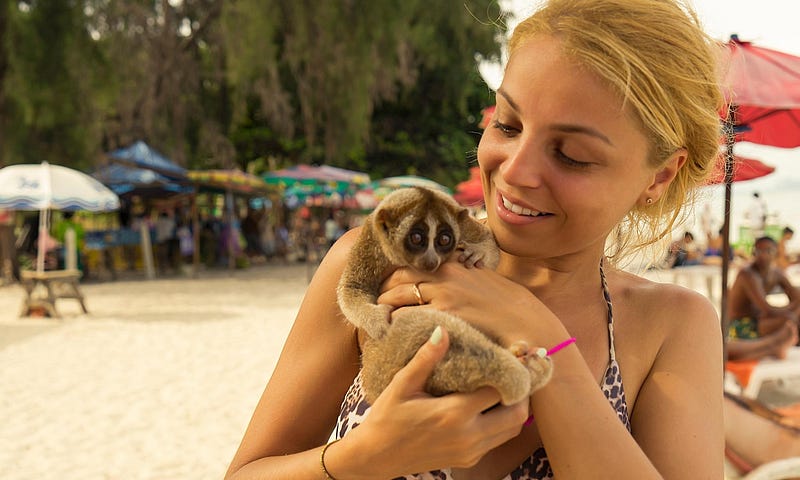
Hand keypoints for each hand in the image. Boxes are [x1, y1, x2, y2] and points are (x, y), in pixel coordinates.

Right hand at [337, 327, 528, 477]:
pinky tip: (488, 406)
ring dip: (514, 408)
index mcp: (454, 413)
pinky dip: (501, 422)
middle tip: (514, 373)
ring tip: (505, 387)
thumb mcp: (402, 385)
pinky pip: (498, 440)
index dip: (508, 371)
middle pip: (517, 413)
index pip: (498, 390)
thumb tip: (443, 330)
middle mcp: (468, 435)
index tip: (510, 355)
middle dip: (521, 392)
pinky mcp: (468, 460)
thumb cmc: (386, 418)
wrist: (375, 458)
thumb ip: (426, 358)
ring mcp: (470, 451)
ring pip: (512, 429)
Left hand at [378, 262, 556, 346]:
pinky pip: (408, 316)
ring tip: (376, 322)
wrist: (528, 323)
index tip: (385, 288)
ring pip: (398, 296)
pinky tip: (390, 334)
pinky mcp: (446, 313)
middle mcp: (445, 275)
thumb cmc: (509, 305)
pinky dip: (395, 324)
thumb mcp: (484, 280)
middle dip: (382, 291)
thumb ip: (463, 275)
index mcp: (453, 265)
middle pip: (398, 277)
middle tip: (374, 307)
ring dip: (383, 308)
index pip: (410, 264)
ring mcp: (444, 293)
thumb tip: (453, 271)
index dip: (393, 277)